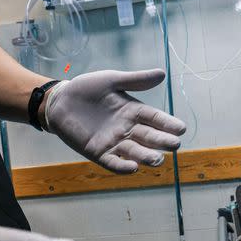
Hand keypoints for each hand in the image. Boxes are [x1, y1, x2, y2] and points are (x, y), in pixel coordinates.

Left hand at [44, 69, 186, 173]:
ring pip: (135, 152)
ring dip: (147, 156)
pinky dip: (123, 166)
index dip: (168, 124)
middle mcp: (127, 129)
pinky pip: (113, 162)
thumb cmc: (87, 89)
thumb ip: (136, 81)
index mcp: (133, 111)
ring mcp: (114, 142)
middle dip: (162, 142)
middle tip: (175, 145)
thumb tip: (162, 74)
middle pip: (149, 137)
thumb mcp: (111, 80)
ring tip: (157, 159)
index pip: (155, 119)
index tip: (182, 129)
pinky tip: (133, 167)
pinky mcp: (98, 153)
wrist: (59, 101)